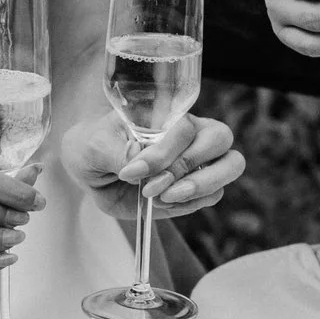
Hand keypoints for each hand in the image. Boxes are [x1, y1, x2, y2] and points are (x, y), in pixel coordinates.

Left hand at [60, 109, 245, 221]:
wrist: (90, 170)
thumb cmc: (93, 146)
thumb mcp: (93, 146)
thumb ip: (115, 152)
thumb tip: (138, 161)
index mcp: (167, 114)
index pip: (185, 127)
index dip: (162, 154)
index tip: (131, 172)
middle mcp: (189, 134)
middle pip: (221, 139)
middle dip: (188, 166)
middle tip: (154, 187)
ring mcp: (198, 162)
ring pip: (230, 166)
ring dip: (199, 186)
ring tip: (163, 198)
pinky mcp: (195, 190)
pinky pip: (213, 195)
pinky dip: (193, 203)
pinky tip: (163, 204)